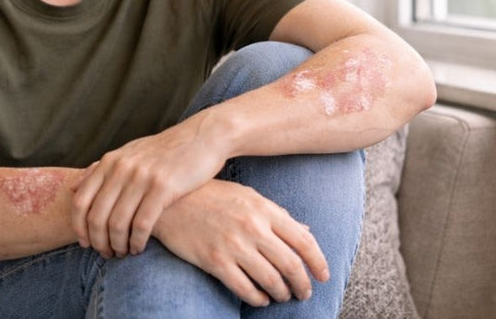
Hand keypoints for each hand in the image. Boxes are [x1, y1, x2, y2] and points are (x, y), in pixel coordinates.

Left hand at [71, 116, 226, 257]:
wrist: (203, 137)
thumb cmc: (166, 151)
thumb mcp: (130, 153)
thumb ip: (101, 171)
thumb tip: (72, 188)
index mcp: (110, 161)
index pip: (81, 201)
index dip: (79, 228)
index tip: (86, 244)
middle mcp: (122, 168)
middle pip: (97, 216)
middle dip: (98, 242)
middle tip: (106, 254)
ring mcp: (142, 177)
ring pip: (118, 224)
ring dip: (118, 245)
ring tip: (123, 253)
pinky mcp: (164, 187)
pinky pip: (142, 224)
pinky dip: (137, 242)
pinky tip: (140, 247)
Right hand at [153, 179, 329, 306]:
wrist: (171, 201)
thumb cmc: (213, 196)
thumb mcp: (249, 197)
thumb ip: (278, 215)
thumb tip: (306, 231)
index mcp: (265, 209)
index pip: (303, 240)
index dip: (318, 262)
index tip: (324, 276)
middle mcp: (253, 227)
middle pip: (290, 264)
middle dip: (303, 284)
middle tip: (305, 293)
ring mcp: (233, 245)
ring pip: (270, 280)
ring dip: (282, 293)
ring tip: (284, 296)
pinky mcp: (214, 262)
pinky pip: (244, 289)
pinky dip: (257, 299)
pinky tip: (261, 299)